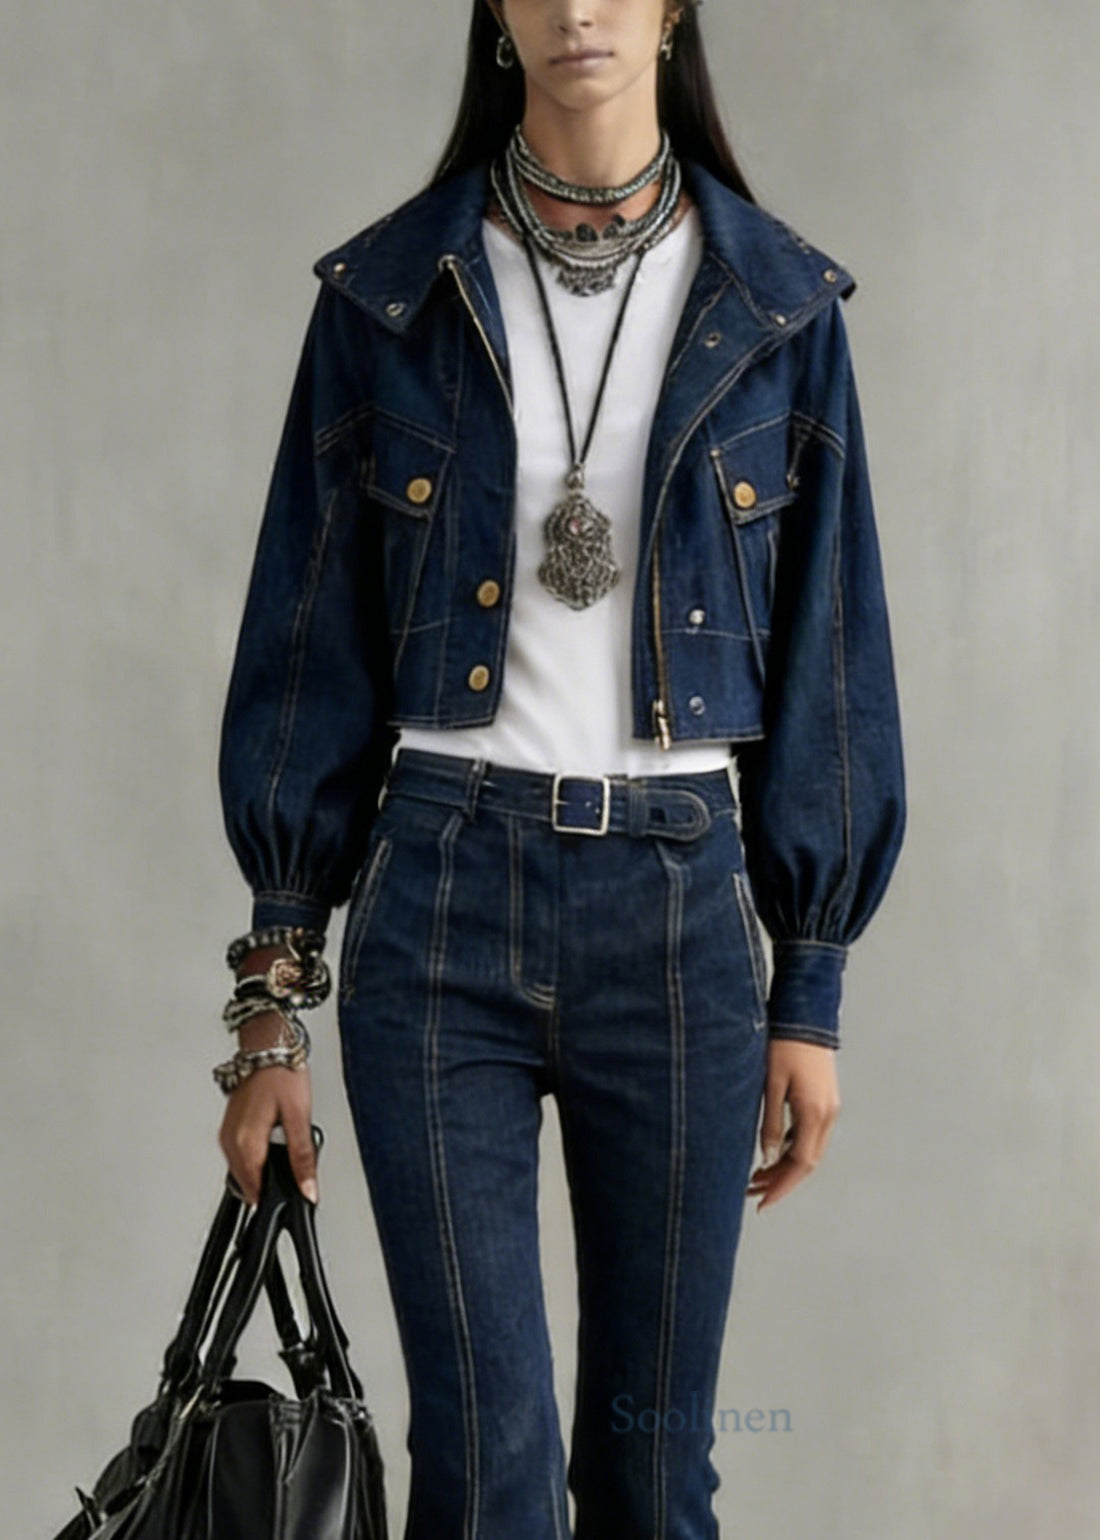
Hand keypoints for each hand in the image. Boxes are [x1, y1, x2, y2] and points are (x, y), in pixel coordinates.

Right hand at [218, 939, 319, 1207]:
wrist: (268, 1045)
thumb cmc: (283, 1073)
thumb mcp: (300, 1117)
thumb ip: (302, 1157)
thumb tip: (308, 1188)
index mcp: (246, 1142)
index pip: (256, 1190)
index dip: (275, 1199)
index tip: (292, 1198)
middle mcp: (230, 1140)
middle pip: (248, 1182)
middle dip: (270, 1185)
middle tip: (295, 1174)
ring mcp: (227, 1133)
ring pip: (243, 1169)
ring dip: (262, 1171)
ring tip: (286, 1154)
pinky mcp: (230, 1125)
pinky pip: (240, 1154)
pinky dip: (256, 1157)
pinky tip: (273, 1145)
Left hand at [745, 1038, 839, 1210]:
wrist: (805, 1018)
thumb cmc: (784, 1045)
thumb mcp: (771, 1084)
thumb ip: (770, 1122)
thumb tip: (766, 1156)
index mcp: (814, 1113)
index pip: (800, 1163)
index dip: (781, 1186)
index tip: (762, 1201)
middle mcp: (827, 1114)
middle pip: (807, 1161)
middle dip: (781, 1180)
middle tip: (753, 1191)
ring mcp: (829, 1107)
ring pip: (809, 1149)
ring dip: (786, 1165)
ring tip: (758, 1175)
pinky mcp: (825, 1100)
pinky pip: (811, 1134)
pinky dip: (792, 1148)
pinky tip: (773, 1151)